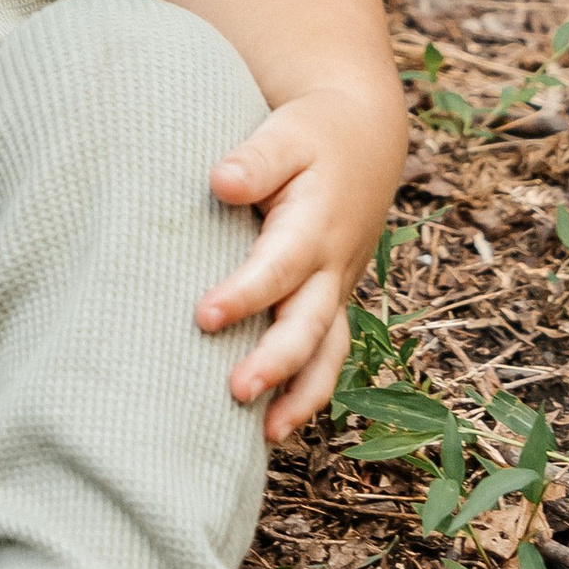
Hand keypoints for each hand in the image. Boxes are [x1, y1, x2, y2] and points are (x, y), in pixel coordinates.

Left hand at [197, 83, 387, 444]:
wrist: (364, 140)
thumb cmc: (312, 137)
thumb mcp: (286, 134)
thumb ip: (256, 159)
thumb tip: (222, 182)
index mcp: (316, 224)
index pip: (279, 266)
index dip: (245, 294)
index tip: (204, 316)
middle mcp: (331, 267)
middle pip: (309, 324)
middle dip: (276, 362)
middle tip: (237, 391)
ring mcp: (335, 290)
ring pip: (327, 352)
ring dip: (302, 395)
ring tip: (267, 434)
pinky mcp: (331, 303)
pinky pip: (326, 356)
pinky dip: (308, 392)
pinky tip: (274, 426)